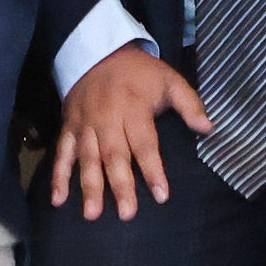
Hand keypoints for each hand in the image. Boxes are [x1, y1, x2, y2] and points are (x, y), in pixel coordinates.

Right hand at [53, 45, 202, 218]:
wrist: (98, 51)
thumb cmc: (139, 72)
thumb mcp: (169, 79)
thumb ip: (189, 104)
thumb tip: (208, 128)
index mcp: (134, 108)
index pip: (144, 143)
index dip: (153, 170)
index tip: (161, 195)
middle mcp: (107, 119)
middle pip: (114, 155)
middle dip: (120, 185)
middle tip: (127, 214)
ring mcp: (85, 124)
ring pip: (87, 159)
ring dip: (89, 187)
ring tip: (92, 214)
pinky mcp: (69, 127)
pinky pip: (62, 154)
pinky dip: (58, 176)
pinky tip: (58, 200)